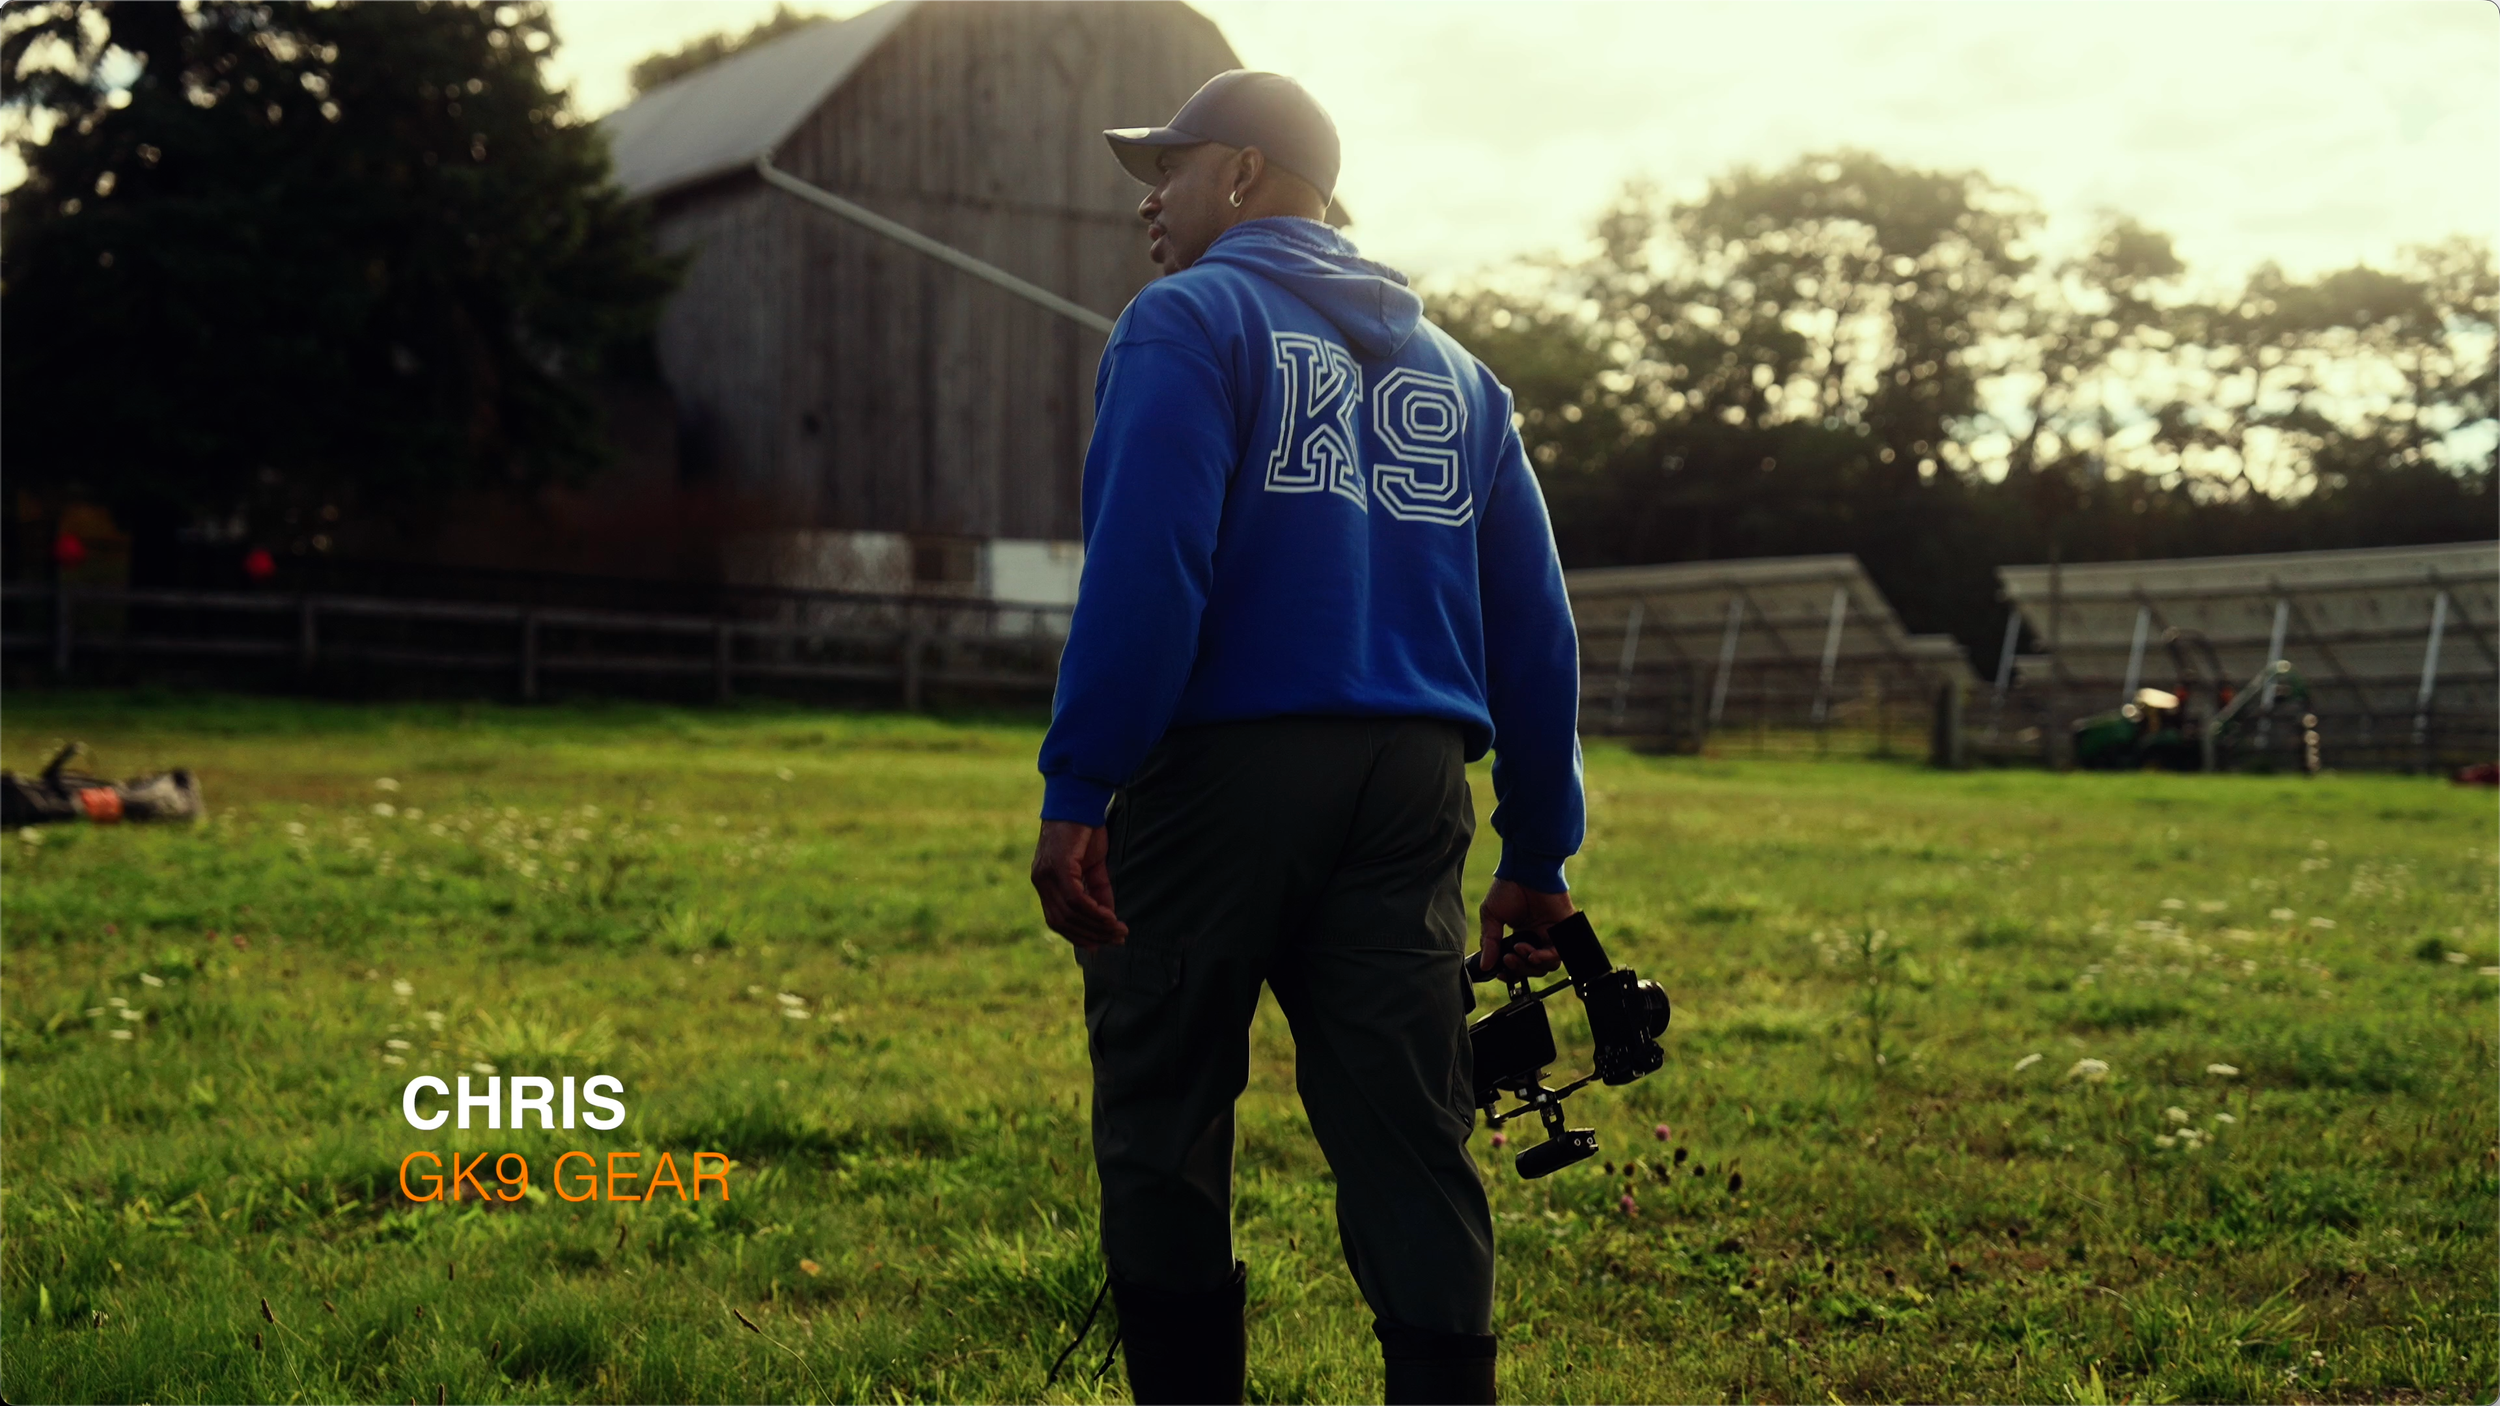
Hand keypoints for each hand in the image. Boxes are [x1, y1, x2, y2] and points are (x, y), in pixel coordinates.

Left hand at [1030, 820, 1127, 949]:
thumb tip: (1108, 918)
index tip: (1102, 945)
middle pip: (1062, 922)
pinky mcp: (1058, 867)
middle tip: (1116, 939)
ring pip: (1070, 913)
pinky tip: (1110, 916)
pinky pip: (1075, 898)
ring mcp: (1046, 875)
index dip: (1079, 936)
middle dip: (1090, 935)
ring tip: (1118, 930)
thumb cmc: (1085, 830)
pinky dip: (1093, 910)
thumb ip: (1098, 891)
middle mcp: (1040, 881)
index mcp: (1045, 882)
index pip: (1057, 920)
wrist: (1080, 799)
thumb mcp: (1094, 866)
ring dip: (1096, 925)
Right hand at [1473, 877, 1575, 980]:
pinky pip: (1559, 954)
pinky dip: (1545, 958)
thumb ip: (1490, 942)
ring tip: (1519, 951)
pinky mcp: (1563, 930)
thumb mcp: (1491, 916)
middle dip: (1519, 969)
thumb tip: (1485, 965)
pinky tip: (1533, 953)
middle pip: (1533, 968)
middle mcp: (1537, 937)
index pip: (1518, 963)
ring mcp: (1551, 934)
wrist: (1526, 869)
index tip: (1500, 972)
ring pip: (1547, 965)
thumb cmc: (1508, 886)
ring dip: (1531, 964)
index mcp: (1521, 934)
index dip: (1510, 971)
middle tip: (1508, 960)